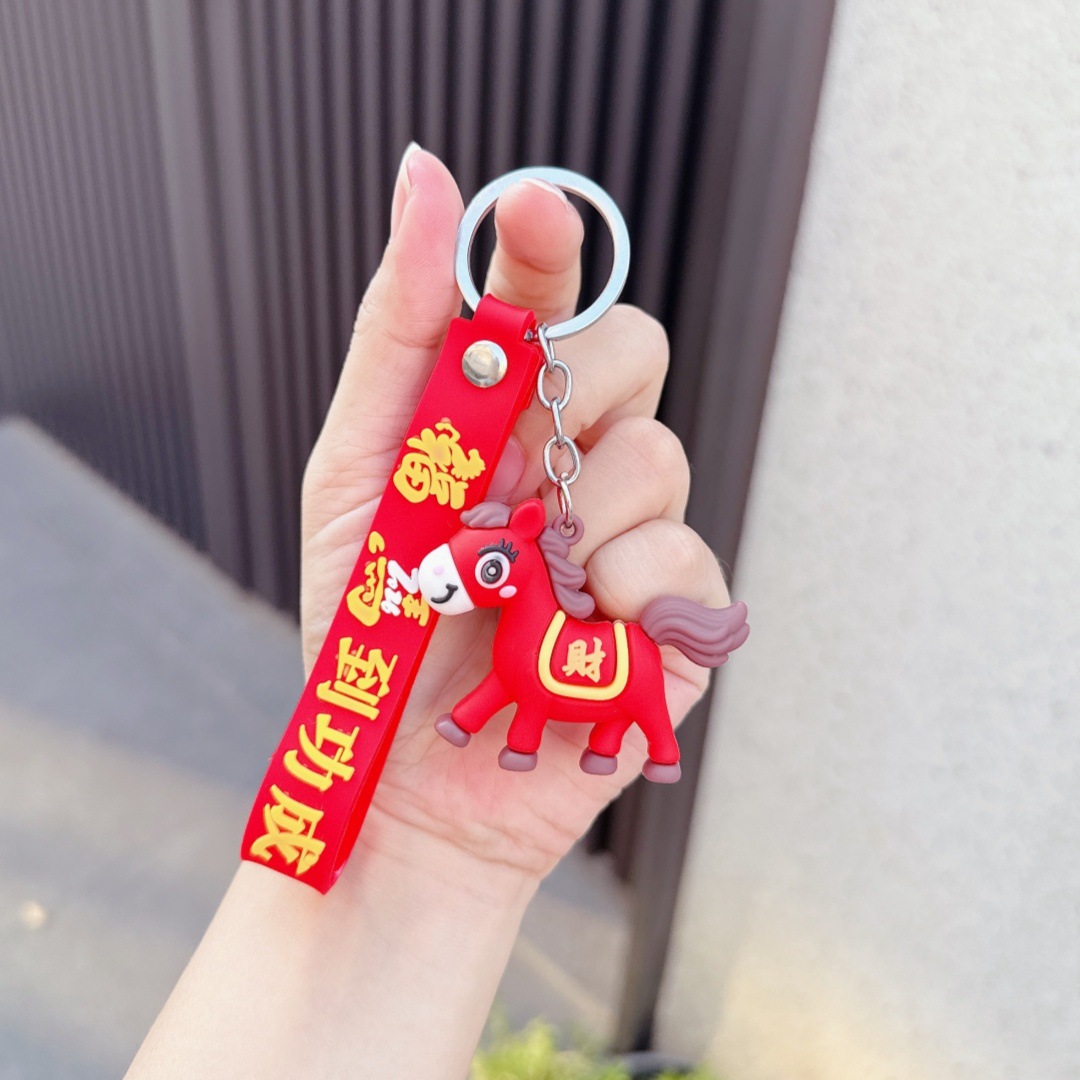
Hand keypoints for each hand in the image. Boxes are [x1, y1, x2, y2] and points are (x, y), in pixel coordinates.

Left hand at [300, 147, 730, 894]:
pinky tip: (581, 631)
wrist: (406, 777)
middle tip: (508, 475)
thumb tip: (426, 177)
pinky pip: (688, 559)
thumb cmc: (375, 627)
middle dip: (576, 394)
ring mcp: (634, 535)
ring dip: (579, 517)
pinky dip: (627, 593)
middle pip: (634, 353)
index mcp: (506, 421)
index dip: (547, 242)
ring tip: (520, 583)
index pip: (550, 300)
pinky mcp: (676, 615)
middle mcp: (579, 461)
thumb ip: (402, 333)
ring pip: (659, 456)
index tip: (530, 208)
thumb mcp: (359, 469)